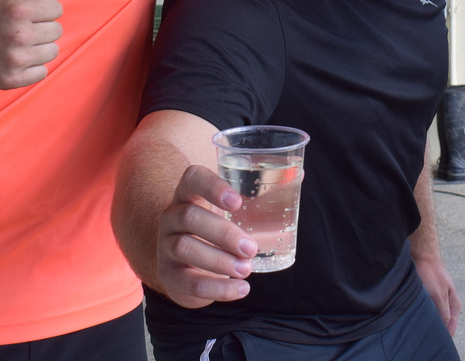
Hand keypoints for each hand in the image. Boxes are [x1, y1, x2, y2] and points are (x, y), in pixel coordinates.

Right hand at [0, 0, 63, 88]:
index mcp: (18, 10)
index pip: (56, 9)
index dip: (43, 9)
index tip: (26, 12)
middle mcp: (20, 35)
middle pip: (57, 31)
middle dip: (41, 27)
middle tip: (20, 28)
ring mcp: (16, 59)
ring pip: (52, 52)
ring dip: (39, 48)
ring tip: (19, 43)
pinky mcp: (12, 79)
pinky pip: (42, 72)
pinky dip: (32, 67)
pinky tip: (16, 59)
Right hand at [157, 165, 256, 308]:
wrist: (185, 265)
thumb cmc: (214, 228)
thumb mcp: (229, 210)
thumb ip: (260, 193)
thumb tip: (299, 175)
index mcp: (188, 193)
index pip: (192, 178)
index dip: (212, 186)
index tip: (238, 202)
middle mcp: (172, 216)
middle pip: (189, 216)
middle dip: (223, 233)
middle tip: (251, 248)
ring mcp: (165, 246)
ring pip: (185, 248)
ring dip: (219, 260)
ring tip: (246, 269)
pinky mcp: (169, 276)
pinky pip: (188, 282)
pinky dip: (217, 288)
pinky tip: (240, 289)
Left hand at [413, 251, 461, 334]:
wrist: (423, 254)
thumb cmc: (432, 274)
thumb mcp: (439, 296)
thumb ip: (443, 313)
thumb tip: (444, 328)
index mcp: (454, 304)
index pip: (451, 327)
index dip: (444, 335)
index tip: (435, 340)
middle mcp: (447, 302)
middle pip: (442, 322)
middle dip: (435, 327)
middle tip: (424, 332)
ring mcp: (438, 297)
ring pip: (433, 315)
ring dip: (427, 319)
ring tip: (418, 322)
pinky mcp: (428, 294)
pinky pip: (426, 307)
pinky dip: (421, 311)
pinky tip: (414, 312)